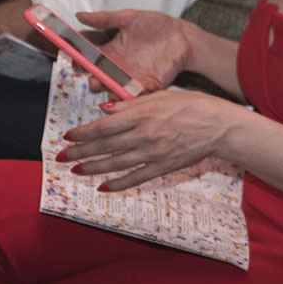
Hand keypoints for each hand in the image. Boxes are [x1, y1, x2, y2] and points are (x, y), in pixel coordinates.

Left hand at [54, 87, 244, 190]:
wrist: (220, 126)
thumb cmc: (193, 106)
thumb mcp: (161, 96)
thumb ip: (131, 104)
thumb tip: (105, 108)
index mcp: (143, 114)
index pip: (105, 126)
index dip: (83, 133)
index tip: (68, 136)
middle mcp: (144, 135)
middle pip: (105, 146)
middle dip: (80, 151)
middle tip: (61, 157)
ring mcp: (154, 153)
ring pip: (116, 163)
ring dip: (93, 168)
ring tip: (76, 170)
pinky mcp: (163, 167)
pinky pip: (136, 177)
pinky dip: (118, 183)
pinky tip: (103, 186)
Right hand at [76, 8, 190, 93]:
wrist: (182, 37)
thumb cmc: (154, 25)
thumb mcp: (128, 18)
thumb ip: (105, 19)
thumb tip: (79, 15)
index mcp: (109, 49)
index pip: (87, 55)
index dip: (77, 56)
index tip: (72, 56)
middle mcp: (115, 66)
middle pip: (96, 74)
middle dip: (91, 76)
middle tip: (89, 74)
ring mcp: (128, 77)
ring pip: (110, 87)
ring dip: (104, 88)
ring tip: (102, 86)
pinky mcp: (143, 86)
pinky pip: (130, 95)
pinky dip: (123, 97)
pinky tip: (119, 95)